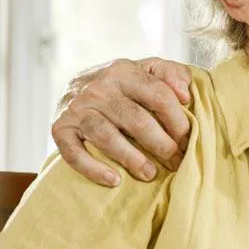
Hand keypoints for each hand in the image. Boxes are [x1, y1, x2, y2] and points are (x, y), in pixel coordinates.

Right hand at [51, 57, 192, 186]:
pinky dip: (93, 168)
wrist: (76, 85)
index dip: (178, 121)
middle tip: (176, 161)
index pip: (159, 96)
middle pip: (136, 120)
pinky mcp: (59, 128)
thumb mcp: (149, 69)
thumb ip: (172, 74)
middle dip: (161, 144)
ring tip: (150, 174)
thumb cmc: (125, 83)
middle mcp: (98, 87)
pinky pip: (74, 152)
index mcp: (124, 71)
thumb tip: (185, 96)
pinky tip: (114, 180)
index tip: (189, 140)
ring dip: (132, 159)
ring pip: (107, 136)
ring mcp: (77, 108)